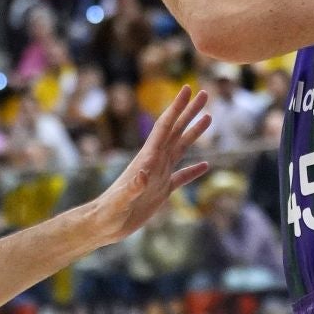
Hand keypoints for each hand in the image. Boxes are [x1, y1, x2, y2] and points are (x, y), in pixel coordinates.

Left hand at [95, 86, 209, 244]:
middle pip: (176, 131)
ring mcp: (159, 175)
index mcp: (147, 159)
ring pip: (180, 148)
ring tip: (209, 118)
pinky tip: (205, 165)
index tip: (187, 88)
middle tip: (205, 93)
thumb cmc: (109, 212)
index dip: (176, 107)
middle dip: (190, 112)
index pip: (165, 127)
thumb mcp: (121, 200)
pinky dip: (194, 170)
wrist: (104, 225)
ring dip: (194, 133)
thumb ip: (133, 187)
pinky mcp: (161, 192)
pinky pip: (181, 176)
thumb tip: (145, 174)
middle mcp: (154, 162)